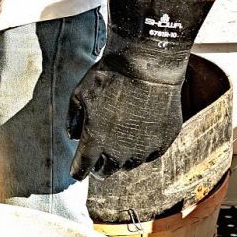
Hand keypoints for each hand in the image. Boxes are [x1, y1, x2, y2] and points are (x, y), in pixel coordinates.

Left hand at [68, 0, 215, 179]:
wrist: (147, 65)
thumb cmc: (110, 76)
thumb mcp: (80, 93)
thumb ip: (73, 119)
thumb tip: (72, 136)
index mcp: (95, 142)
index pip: (81, 170)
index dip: (78, 169)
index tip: (77, 167)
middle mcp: (120, 153)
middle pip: (106, 172)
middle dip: (99, 164)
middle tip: (99, 151)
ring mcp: (144, 150)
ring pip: (129, 165)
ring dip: (122, 156)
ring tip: (121, 137)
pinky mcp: (163, 142)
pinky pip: (150, 154)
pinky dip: (143, 148)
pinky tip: (140, 131)